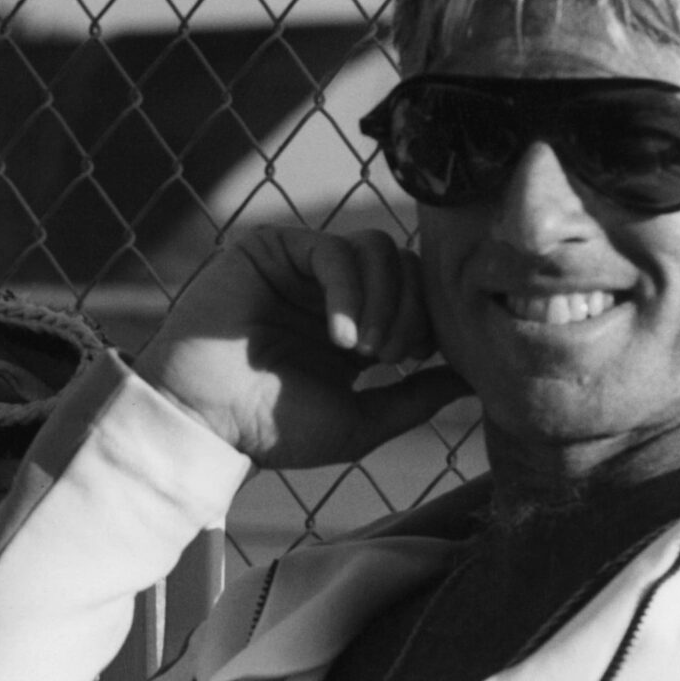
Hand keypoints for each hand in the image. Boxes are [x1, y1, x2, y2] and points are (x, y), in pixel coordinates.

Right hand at [134, 225, 468, 466]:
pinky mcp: (272, 250)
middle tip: (386, 359)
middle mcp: (329, 290)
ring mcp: (300, 267)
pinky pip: (333, 250)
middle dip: (409, 311)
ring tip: (360, 351)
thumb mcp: (361, 421)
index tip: (412, 362)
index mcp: (353, 325)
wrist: (205, 423)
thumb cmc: (271, 430)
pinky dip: (348, 292)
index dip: (427, 319)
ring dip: (382, 302)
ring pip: (377, 250)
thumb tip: (474, 381)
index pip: (415, 292)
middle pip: (405, 264)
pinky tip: (337, 337)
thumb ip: (416, 398)